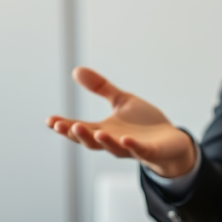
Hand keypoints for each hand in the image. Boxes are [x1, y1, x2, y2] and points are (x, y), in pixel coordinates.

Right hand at [46, 67, 195, 177]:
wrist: (172, 142)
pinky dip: (132, 146)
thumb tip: (76, 70)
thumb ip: (101, 88)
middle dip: (77, 134)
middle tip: (62, 126)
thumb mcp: (121, 101)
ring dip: (102, 141)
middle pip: (91, 141)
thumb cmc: (144, 124)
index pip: (80, 129)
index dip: (64, 126)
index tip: (49, 120)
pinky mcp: (151, 151)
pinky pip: (140, 150)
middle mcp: (115, 141)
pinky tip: (126, 139)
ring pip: (113, 148)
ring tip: (95, 131)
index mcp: (105, 130)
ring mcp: (132, 148)